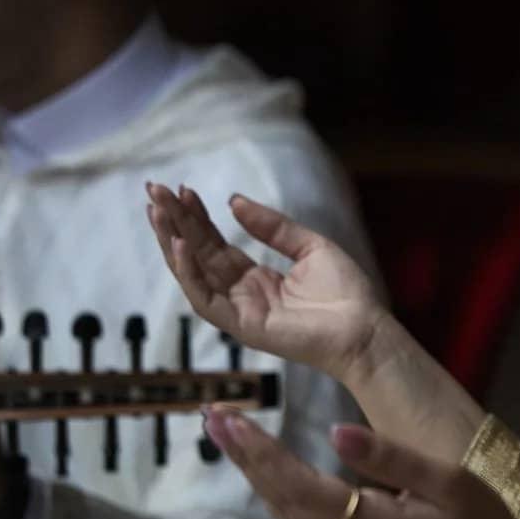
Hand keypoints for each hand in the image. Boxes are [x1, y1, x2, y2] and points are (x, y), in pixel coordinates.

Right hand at [146, 183, 386, 382]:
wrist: (364, 329)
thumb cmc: (346, 294)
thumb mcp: (309, 246)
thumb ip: (272, 226)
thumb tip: (233, 201)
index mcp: (256, 277)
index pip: (214, 244)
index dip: (197, 217)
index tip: (183, 189)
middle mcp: (241, 293)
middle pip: (197, 254)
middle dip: (175, 222)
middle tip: (155, 190)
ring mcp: (239, 310)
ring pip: (192, 274)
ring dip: (172, 241)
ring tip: (157, 210)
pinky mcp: (242, 326)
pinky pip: (205, 300)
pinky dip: (189, 273)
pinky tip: (179, 244)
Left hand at [204, 408, 519, 518]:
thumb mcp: (449, 481)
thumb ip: (391, 457)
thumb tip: (336, 431)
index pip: (300, 485)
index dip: (262, 452)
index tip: (230, 419)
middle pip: (282, 499)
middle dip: (244, 457)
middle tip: (210, 415)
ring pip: (286, 514)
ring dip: (254, 473)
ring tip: (228, 434)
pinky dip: (276, 492)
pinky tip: (264, 470)